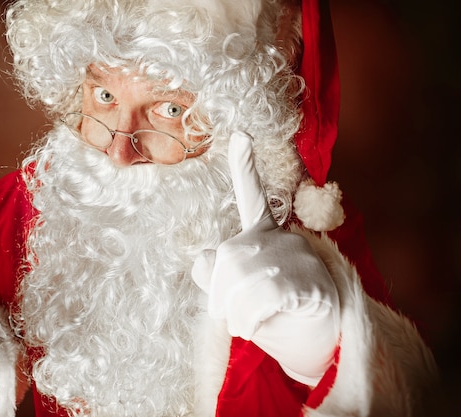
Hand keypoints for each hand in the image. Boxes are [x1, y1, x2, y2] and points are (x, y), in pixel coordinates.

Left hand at [192, 132, 339, 384]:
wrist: (320, 342)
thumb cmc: (275, 315)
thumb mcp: (237, 295)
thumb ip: (214, 274)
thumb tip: (200, 259)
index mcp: (266, 236)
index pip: (253, 198)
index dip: (245, 167)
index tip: (241, 134)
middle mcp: (284, 239)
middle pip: (228, 256)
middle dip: (219, 293)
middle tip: (228, 315)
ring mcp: (300, 259)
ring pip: (243, 278)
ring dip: (235, 311)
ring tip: (248, 323)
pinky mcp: (312, 283)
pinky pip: (265, 297)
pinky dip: (251, 318)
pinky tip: (261, 324)